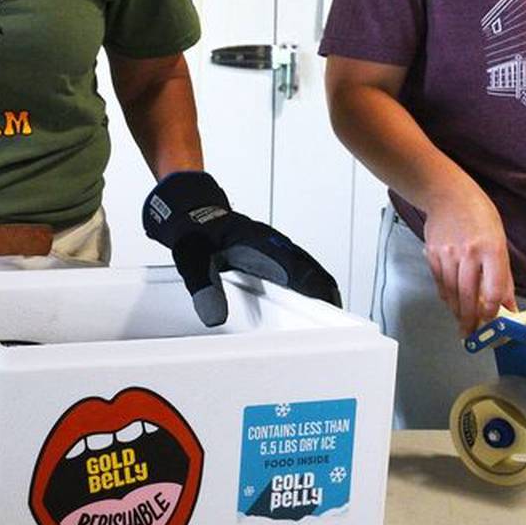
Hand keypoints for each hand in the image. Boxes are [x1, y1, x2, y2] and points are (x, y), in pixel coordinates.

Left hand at [143, 171, 341, 326]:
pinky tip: (303, 298)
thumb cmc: (191, 227)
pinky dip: (304, 282)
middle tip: (338, 318)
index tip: (331, 306)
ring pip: (303, 267)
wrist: (186, 207)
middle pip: (308, 268)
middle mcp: (270, 245)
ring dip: (317, 286)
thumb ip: (203, 286)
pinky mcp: (264, 253)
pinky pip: (292, 267)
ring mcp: (270, 248)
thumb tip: (214, 316)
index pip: (297, 269)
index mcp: (258, 244)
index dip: (315, 289)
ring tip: (328, 311)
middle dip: (325, 291)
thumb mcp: (192, 258)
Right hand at [422, 184, 515, 337]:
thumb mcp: (499, 241)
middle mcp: (469, 254)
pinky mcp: (433, 255)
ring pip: (452, 294)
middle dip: (471, 320)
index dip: (493, 312)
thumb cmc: (477, 215)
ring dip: (457, 311)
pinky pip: (440, 283)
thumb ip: (503, 275)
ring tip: (463, 322)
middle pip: (469, 297)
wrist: (447, 195)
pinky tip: (451, 301)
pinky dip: (446, 296)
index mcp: (491, 250)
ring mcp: (448, 255)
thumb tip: (509, 303)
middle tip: (473, 334)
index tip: (493, 321)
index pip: (493, 291)